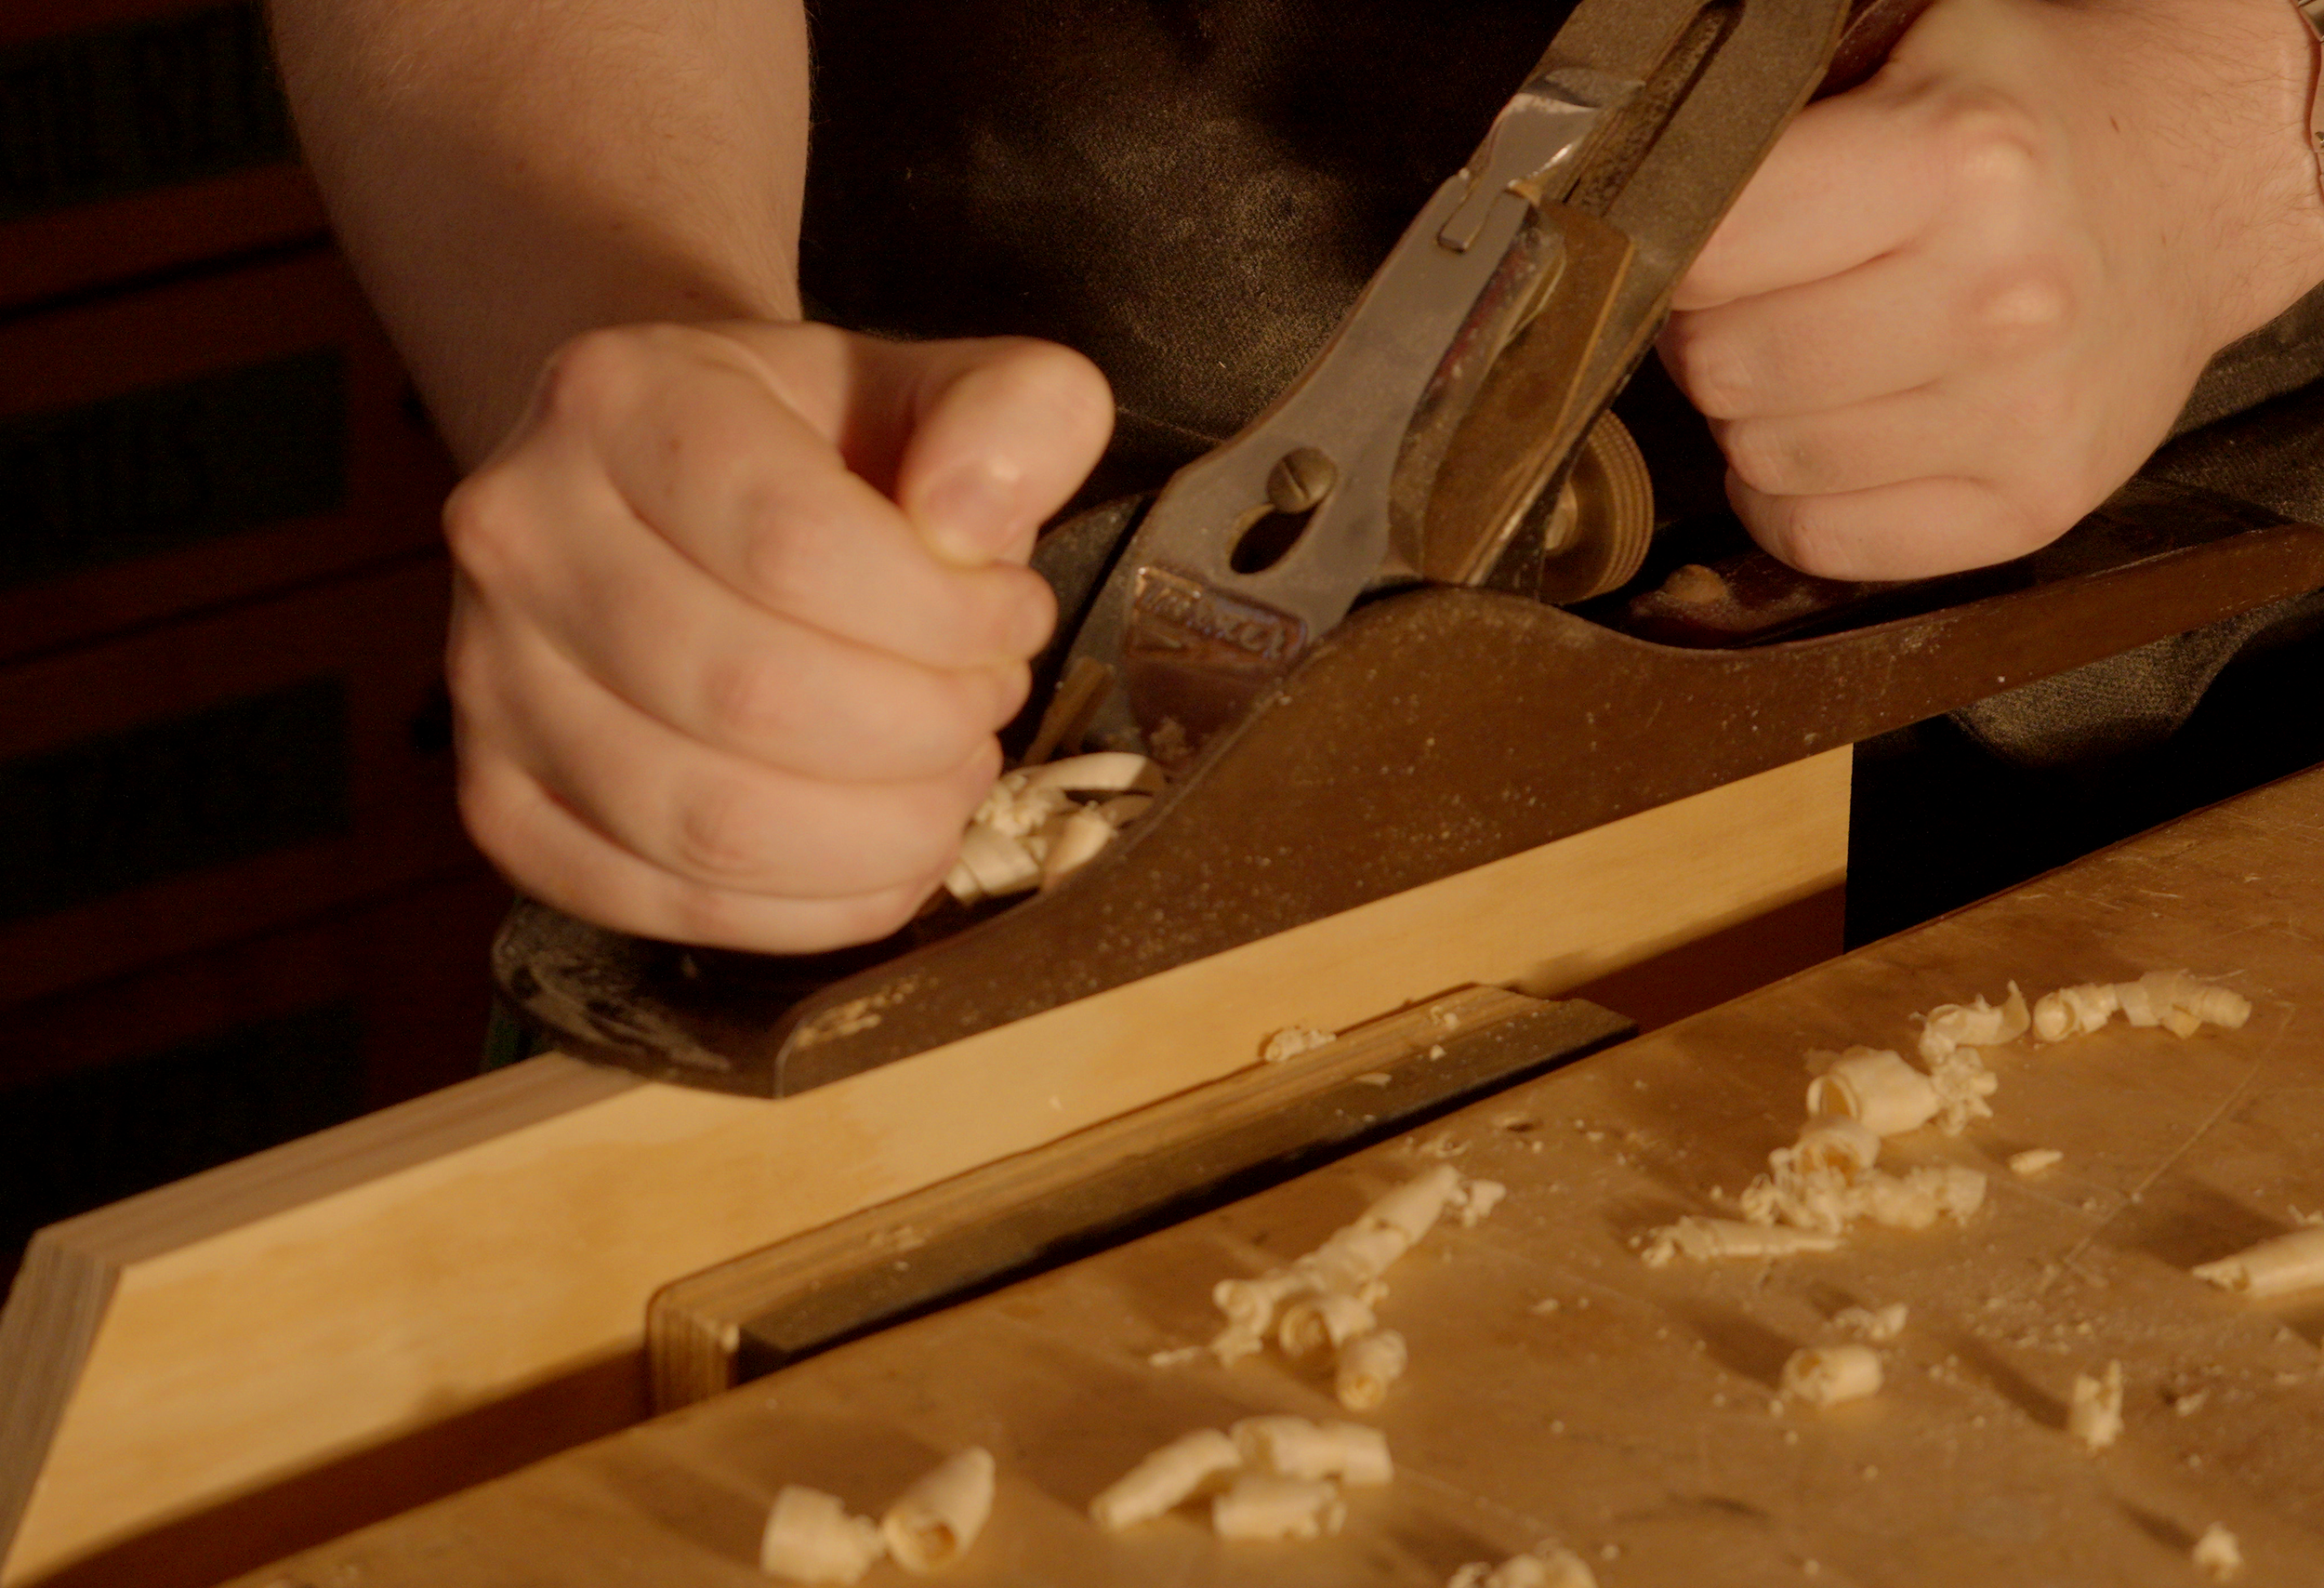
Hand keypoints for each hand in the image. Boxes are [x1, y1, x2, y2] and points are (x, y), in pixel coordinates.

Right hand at [443, 321, 1112, 950]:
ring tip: (948, 775)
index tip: (1013, 618)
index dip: (947, 618)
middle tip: (985, 704)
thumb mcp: (935, 384)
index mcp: (619, 399)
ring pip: (714, 824)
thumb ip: (1014, 415)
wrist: (670, 484)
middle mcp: (519, 538)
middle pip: (754, 697)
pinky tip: (891, 852)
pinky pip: (672, 904)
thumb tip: (976, 530)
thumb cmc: (816, 444)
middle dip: (925, 729)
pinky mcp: (502, 808)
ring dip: (884, 830)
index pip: (796, 547)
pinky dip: (819, 908)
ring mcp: (489, 685)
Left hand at [1659, 0, 2323, 578]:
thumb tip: (1626, 218)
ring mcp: (2023, 416)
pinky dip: (1799, 501)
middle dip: (1714, 335)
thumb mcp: (1905, 60)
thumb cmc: (2038, 122)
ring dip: (1760, 419)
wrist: (2199, 189)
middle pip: (1725, 370)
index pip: (1708, 254)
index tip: (1704, 245)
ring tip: (1819, 357)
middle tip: (1766, 299)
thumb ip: (1770, 134)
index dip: (1678, 252)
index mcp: (1958, 162)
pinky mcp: (2033, 504)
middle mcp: (1999, 299)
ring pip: (1763, 463)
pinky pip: (1825, 543)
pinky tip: (1840, 437)